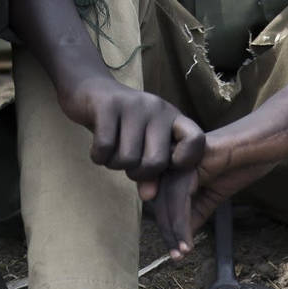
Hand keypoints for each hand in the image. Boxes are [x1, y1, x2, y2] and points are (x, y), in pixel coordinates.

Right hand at [63, 75, 204, 200]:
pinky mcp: (108, 105)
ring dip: (114, 164)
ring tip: (112, 153)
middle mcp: (158, 109)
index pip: (196, 140)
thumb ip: (151, 171)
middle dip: (138, 173)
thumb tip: (149, 196)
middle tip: (129, 164)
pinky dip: (98, 157)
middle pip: (155, 162)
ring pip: (128, 159)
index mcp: (173, 118)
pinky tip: (98, 150)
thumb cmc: (123, 126)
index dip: (186, 160)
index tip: (169, 165)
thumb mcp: (143, 145)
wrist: (92, 91)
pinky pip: (105, 147)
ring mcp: (134, 105)